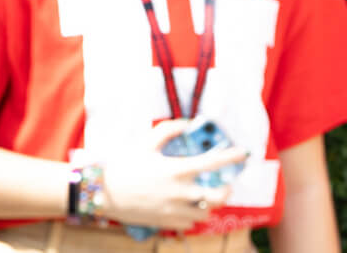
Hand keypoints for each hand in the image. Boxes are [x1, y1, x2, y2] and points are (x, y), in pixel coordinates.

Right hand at [99, 120, 246, 230]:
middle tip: (224, 184)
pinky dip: (193, 215)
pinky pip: (190, 223)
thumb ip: (168, 131)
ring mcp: (175, 209)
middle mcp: (181, 192)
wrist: (103, 191)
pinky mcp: (168, 222)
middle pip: (218, 196)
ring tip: (204, 197)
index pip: (213, 163)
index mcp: (177, 169)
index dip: (231, 157)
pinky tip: (187, 208)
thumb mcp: (145, 143)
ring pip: (207, 212)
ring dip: (209, 204)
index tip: (243, 154)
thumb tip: (185, 123)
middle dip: (226, 190)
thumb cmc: (123, 165)